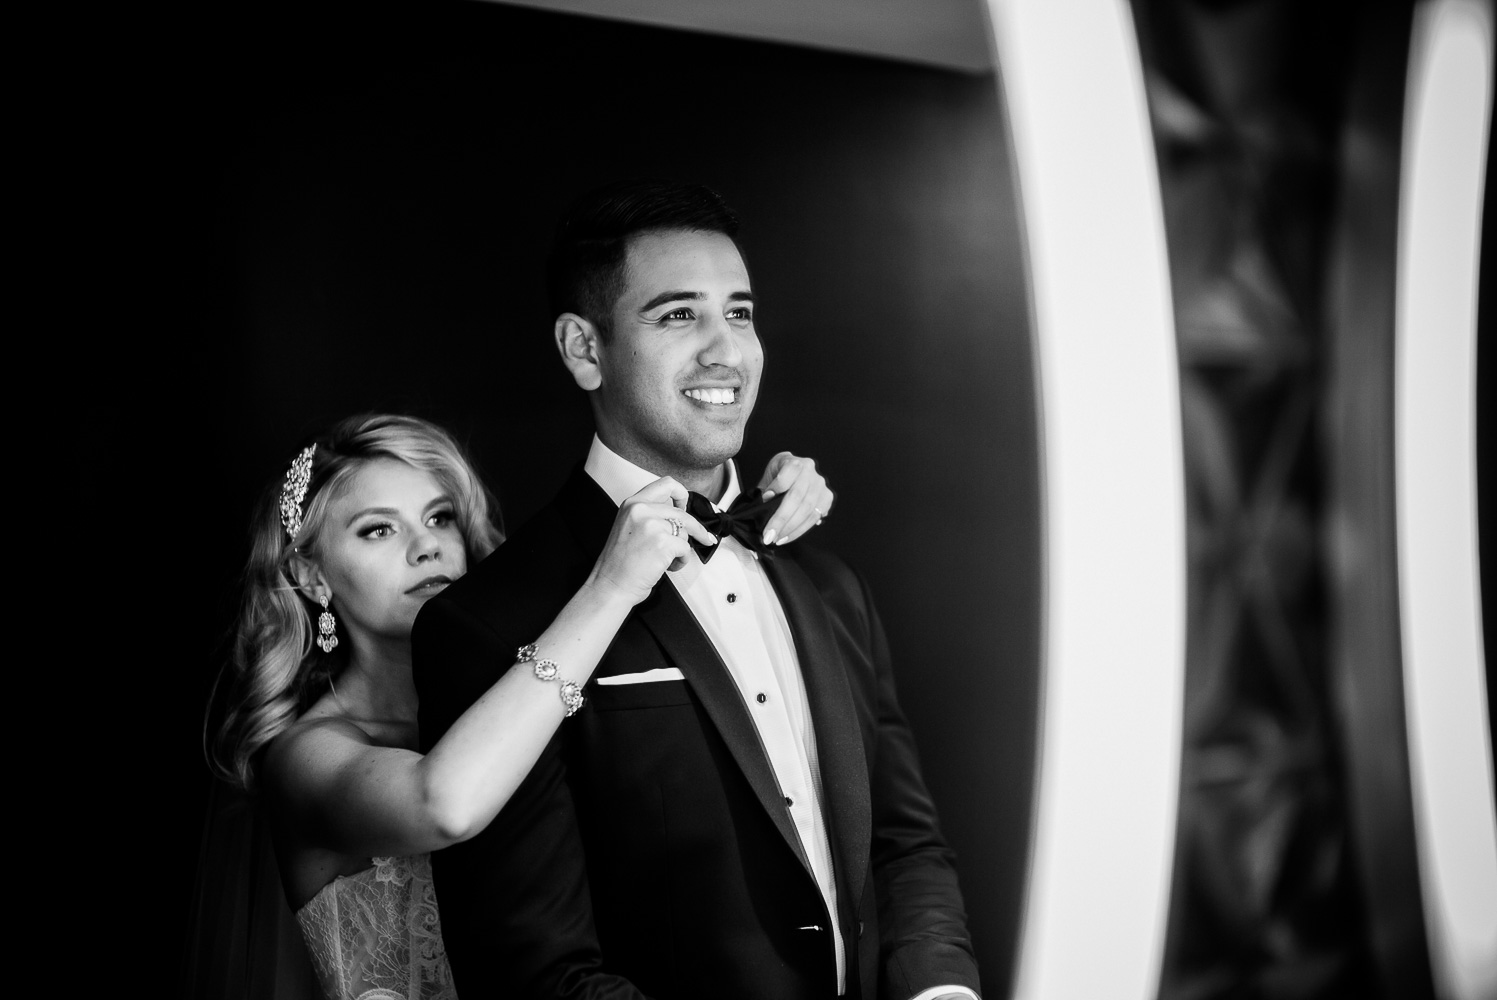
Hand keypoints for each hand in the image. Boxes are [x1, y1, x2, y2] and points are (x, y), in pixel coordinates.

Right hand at [588, 477, 716, 603]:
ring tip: (666, 560)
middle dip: (696, 529)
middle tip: (704, 537)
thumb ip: (650, 515)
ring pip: (685, 532)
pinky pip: (686, 549)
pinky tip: (667, 566)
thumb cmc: (619, 563)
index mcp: (632, 503)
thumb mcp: (628, 526)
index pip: (666, 484)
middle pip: (682, 512)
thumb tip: (677, 516)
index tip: (685, 505)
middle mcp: (642, 510)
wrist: (611, 585)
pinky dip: (681, 561)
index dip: (681, 494)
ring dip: (681, 549)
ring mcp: (653, 525)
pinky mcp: (664, 543)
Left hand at [756, 452, 834, 545]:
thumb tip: (763, 506)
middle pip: (797, 497)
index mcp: (794, 462)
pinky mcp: (826, 498)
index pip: (788, 473)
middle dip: (781, 519)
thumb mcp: (768, 476)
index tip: (764, 499)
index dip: (776, 487)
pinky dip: (800, 530)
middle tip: (768, 535)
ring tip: (777, 539)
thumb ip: (765, 489)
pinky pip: (815, 517)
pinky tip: (788, 536)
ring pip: (807, 510)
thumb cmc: (778, 475)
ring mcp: (820, 485)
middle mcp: (810, 471)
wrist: (793, 473)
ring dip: (791, 528)